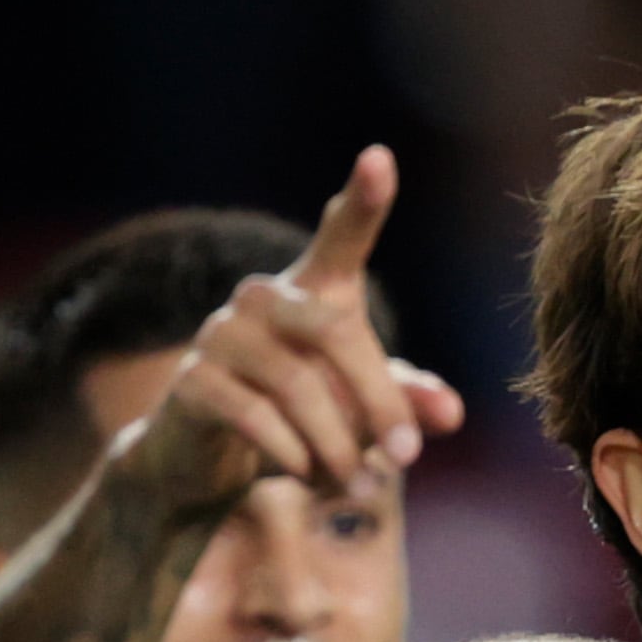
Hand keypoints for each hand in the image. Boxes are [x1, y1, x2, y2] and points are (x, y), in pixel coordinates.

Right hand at [117, 147, 464, 514]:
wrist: (206, 460)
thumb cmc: (301, 421)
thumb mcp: (362, 412)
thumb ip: (406, 403)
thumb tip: (449, 413)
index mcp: (314, 293)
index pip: (341, 237)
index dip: (362, 200)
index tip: (379, 157)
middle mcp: (264, 299)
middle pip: (337, 332)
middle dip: (379, 402)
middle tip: (407, 458)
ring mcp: (222, 335)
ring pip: (299, 385)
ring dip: (340, 446)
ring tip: (358, 484)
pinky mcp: (192, 381)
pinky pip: (256, 417)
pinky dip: (295, 456)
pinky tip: (307, 476)